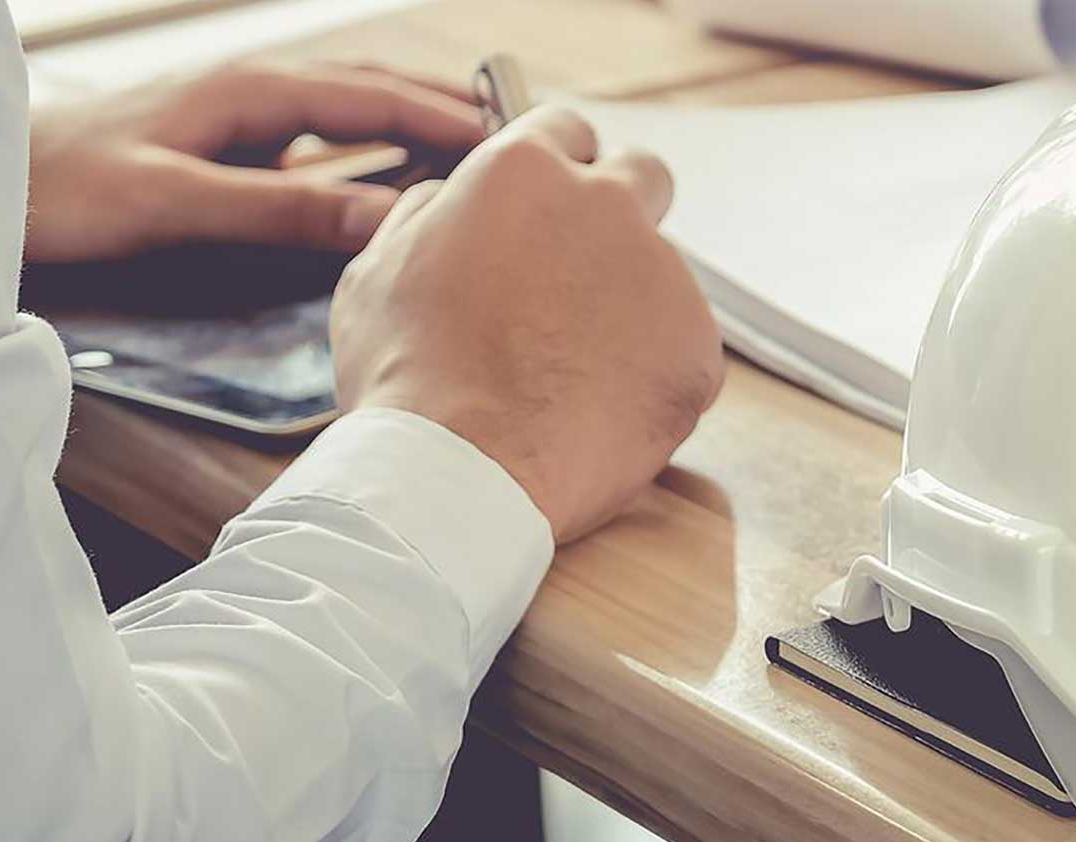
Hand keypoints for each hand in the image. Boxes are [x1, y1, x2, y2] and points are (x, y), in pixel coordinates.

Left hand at [26, 62, 485, 261]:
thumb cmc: (63, 194)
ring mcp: (234, 116)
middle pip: (370, 87)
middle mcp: (248, 92)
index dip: (446, 119)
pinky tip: (383, 174)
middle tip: (517, 138)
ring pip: (346, 106)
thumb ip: (282, 213)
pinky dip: (366, 145)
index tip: (511, 143)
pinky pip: (317, 136)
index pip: (373, 96)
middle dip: (443, 106)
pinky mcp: (219, 145)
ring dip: (409, 120)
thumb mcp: (176, 205)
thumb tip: (388, 221)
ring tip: (473, 148)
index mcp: (249, 92)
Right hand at [330, 107, 724, 542]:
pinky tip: (597, 411)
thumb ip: (426, 216)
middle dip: (622, 207)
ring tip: (567, 376)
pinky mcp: (698, 348)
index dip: (556, 165)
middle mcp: (607, 206)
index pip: (563, 130)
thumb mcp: (376, 271)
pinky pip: (682, 349)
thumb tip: (446, 200)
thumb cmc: (408, 379)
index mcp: (524, 173)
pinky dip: (651, 374)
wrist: (461, 477)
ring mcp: (663, 276)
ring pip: (660, 275)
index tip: (552, 198)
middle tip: (583, 269)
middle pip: (644, 174)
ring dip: (627, 307)